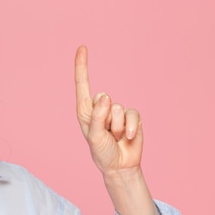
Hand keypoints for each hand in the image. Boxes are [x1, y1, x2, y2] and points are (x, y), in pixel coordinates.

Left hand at [75, 45, 142, 175]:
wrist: (120, 166)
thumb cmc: (102, 152)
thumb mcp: (94, 136)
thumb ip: (98, 116)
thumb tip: (106, 96)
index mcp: (86, 111)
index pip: (83, 85)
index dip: (82, 66)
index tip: (82, 47)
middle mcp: (101, 108)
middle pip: (104, 98)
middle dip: (105, 119)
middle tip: (106, 134)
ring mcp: (117, 111)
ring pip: (118, 109)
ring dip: (117, 127)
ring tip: (115, 138)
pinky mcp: (132, 116)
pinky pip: (132, 114)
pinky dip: (130, 128)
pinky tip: (128, 138)